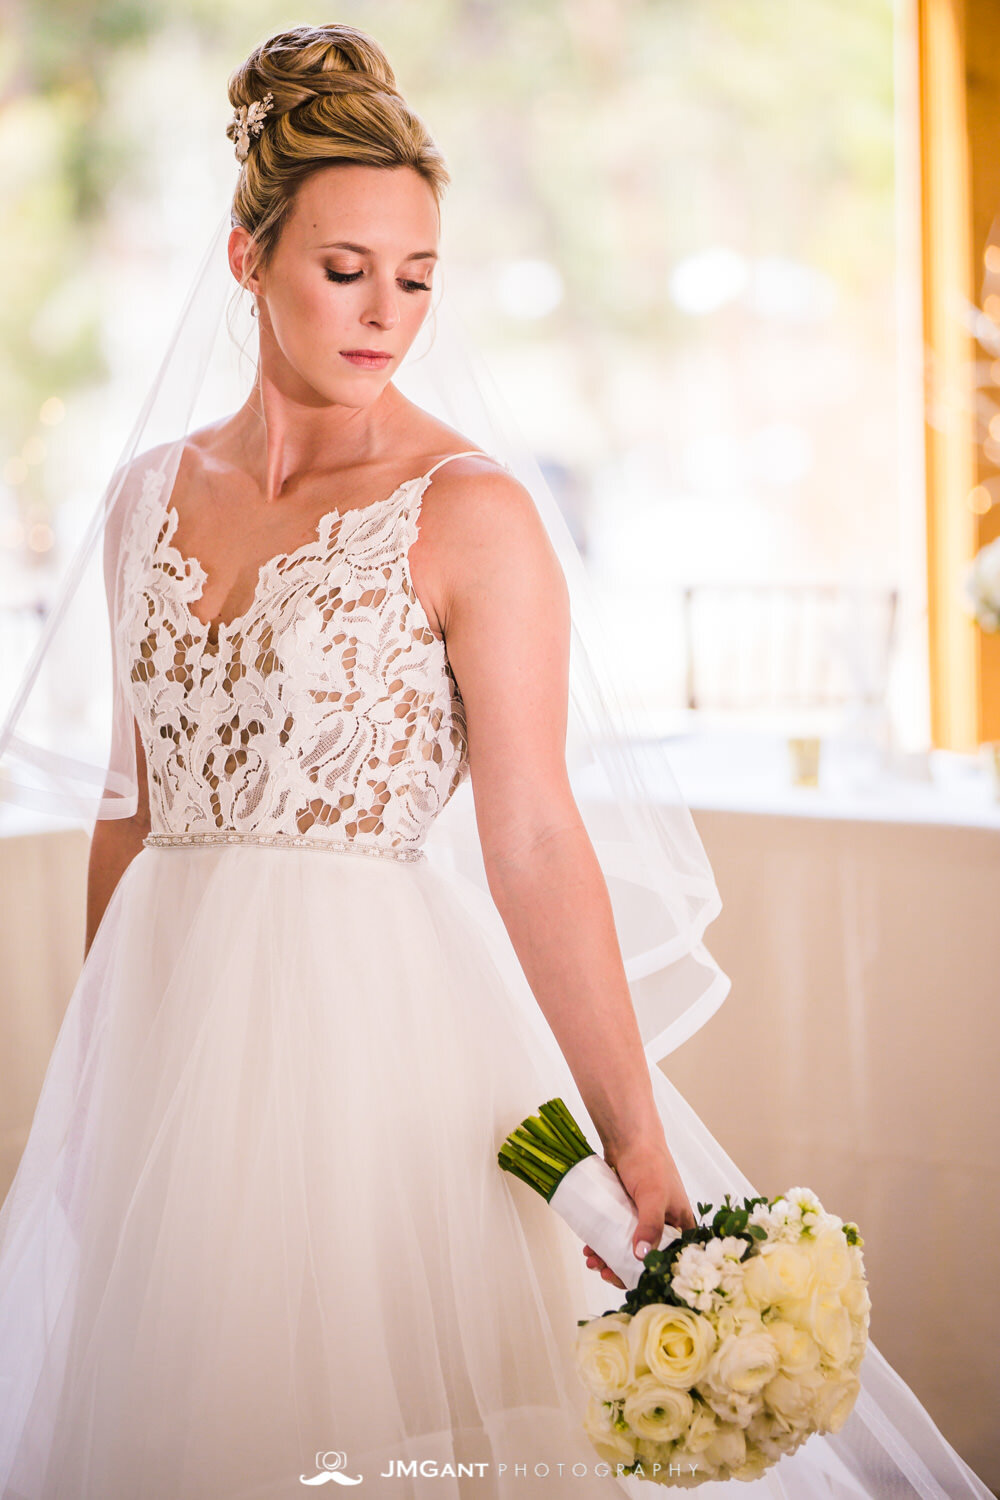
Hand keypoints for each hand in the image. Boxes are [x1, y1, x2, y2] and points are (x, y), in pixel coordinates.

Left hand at [582, 1138, 696, 1289]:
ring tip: (592, 1260)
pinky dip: (603, 1244)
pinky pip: (615, 1237)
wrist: (628, 1138)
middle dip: (622, 1269)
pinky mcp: (626, 1215)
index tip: (626, 1280)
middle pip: (645, 1259)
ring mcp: (644, 1221)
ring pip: (627, 1250)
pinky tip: (590, 1248)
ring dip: (609, 1258)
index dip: (649, 1275)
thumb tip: (642, 1256)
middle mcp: (664, 1227)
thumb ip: (650, 1225)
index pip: (669, 1261)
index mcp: (680, 1227)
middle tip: (603, 1272)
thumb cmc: (650, 1163)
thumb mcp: (654, 1196)